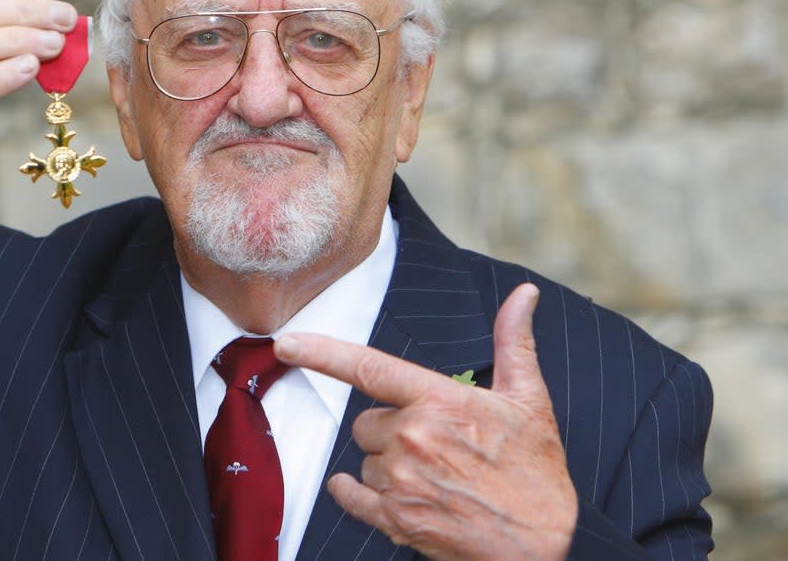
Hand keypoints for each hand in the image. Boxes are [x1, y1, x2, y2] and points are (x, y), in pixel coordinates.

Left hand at [275, 284, 575, 560]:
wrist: (546, 546)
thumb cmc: (536, 472)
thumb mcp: (529, 400)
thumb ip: (512, 342)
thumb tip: (524, 295)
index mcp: (440, 401)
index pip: (367, 367)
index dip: (320, 352)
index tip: (286, 342)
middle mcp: (413, 437)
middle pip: (366, 420)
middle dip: (391, 428)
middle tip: (435, 444)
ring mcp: (401, 480)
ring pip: (365, 458)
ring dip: (388, 463)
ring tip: (435, 475)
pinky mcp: (396, 518)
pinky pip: (351, 494)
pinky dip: (357, 492)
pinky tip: (389, 494)